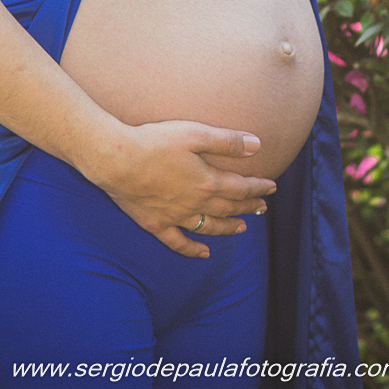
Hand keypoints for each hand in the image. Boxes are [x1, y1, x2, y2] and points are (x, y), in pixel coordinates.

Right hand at [92, 120, 276, 257]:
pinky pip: (178, 242)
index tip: (272, 187)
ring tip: (243, 228)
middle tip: (262, 208)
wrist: (116, 160)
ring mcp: (175, 216)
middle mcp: (195, 203)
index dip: (258, 188)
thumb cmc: (155, 142)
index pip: (240, 187)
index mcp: (207, 181)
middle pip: (228, 207)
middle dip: (248, 206)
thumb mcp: (195, 134)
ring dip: (228, 228)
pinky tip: (203, 254)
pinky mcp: (155, 224)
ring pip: (209, 227)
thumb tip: (258, 145)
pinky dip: (193, 250)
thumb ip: (227, 141)